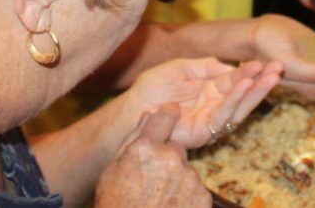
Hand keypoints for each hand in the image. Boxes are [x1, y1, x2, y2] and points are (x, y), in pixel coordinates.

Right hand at [95, 104, 211, 207]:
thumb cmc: (117, 205)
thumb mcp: (111, 173)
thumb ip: (132, 141)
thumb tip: (148, 115)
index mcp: (145, 149)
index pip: (163, 118)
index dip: (166, 118)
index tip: (169, 116)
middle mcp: (170, 158)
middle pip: (175, 149)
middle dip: (167, 161)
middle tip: (151, 183)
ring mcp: (190, 178)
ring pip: (186, 172)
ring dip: (177, 182)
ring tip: (159, 201)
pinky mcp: (203, 197)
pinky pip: (196, 190)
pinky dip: (187, 199)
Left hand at [126, 58, 282, 147]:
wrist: (133, 108)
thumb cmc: (153, 87)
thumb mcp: (183, 67)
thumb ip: (207, 66)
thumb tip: (231, 67)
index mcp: (210, 88)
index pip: (236, 80)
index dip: (251, 72)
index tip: (266, 62)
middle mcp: (214, 104)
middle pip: (244, 94)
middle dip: (262, 82)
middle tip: (280, 69)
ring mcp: (211, 119)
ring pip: (240, 107)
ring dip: (256, 92)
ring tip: (271, 77)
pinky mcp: (205, 132)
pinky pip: (225, 116)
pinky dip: (237, 101)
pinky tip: (246, 85)